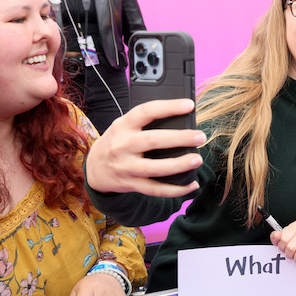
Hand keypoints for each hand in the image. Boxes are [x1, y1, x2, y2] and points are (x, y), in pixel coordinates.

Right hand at [85, 98, 204, 196]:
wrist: (94, 169)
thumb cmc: (117, 142)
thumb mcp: (124, 126)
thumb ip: (145, 122)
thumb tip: (181, 119)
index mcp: (123, 126)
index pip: (146, 111)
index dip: (168, 107)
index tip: (189, 105)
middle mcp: (122, 145)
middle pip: (153, 140)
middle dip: (180, 138)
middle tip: (201, 136)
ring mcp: (126, 167)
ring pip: (155, 168)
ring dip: (180, 164)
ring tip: (198, 159)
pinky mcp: (131, 184)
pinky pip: (156, 190)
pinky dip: (176, 190)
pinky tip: (192, 185)